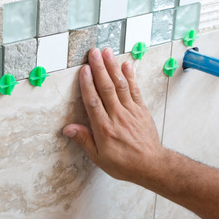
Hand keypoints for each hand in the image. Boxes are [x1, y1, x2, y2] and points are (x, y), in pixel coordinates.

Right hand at [63, 47, 165, 182]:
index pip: (93, 102)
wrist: (151, 165)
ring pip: (120, 85)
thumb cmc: (124, 164)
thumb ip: (84, 140)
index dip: (88, 84)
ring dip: (113, 67)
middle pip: (106, 88)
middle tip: (94, 52)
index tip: (84, 69)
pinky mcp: (142, 110)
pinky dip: (130, 76)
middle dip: (99, 68)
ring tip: (107, 52)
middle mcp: (118, 116)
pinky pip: (135, 90)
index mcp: (104, 128)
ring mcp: (131, 111)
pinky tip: (125, 65)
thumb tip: (68, 128)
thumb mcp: (99, 157)